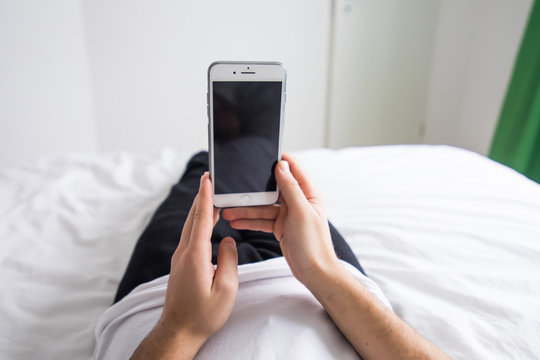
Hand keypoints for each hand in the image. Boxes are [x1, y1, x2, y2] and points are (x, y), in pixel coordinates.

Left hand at [132, 172, 237, 359]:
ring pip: (190, 227)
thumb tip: (227, 240)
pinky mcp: (180, 265)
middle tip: (210, 178)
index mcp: (195, 256)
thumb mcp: (226, 289)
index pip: (201, 219)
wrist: (179, 330)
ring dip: (200, 209)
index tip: (207, 178)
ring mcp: (179, 259)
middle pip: (193, 218)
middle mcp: (183, 253)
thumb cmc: (204, 314)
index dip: (205, 197)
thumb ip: (229, 260)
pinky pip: (190, 237)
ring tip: (211, 195)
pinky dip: (198, 223)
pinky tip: (205, 222)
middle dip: (202, 196)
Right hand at [222, 153, 340, 286]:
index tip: (261, 154)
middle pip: (272, 188)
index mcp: (308, 193)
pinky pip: (261, 220)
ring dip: (246, 208)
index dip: (279, 160)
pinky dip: (249, 221)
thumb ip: (291, 188)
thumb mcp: (301, 212)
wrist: (315, 272)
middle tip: (235, 187)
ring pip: (263, 206)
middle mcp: (298, 201)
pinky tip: (235, 221)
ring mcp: (288, 215)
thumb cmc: (314, 244)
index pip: (293, 168)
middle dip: (254, 188)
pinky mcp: (280, 227)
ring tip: (228, 210)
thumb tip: (281, 165)